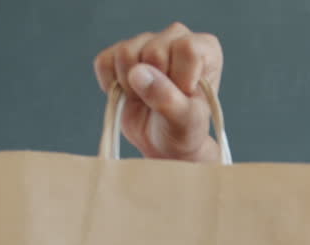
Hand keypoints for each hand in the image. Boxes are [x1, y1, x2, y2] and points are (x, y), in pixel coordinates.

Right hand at [93, 22, 223, 162]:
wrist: (163, 142)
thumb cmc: (183, 130)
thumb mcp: (184, 121)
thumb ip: (167, 99)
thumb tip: (138, 73)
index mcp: (205, 48)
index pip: (186, 49)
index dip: (179, 78)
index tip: (183, 97)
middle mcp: (176, 37)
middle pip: (153, 51)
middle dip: (153, 85)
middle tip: (161, 102)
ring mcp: (146, 41)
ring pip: (126, 53)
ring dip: (130, 85)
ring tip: (145, 98)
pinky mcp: (119, 52)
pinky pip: (104, 62)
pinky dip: (111, 84)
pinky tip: (128, 94)